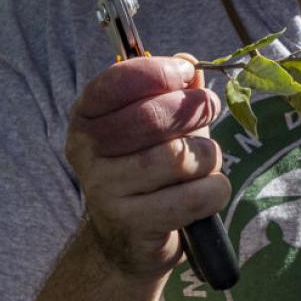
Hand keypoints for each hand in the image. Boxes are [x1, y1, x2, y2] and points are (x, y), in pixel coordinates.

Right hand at [65, 55, 227, 279]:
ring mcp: (104, 189)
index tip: (186, 73)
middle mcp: (86, 151)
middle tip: (210, 109)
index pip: (115, 83)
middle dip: (193, 109)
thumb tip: (190, 63)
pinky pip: (192, 197)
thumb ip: (173, 90)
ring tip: (205, 162)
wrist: (129, 238)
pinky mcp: (130, 223)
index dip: (156, 73)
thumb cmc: (150, 169)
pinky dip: (213, 191)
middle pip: (152, 117)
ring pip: (177, 158)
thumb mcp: (160, 125)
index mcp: (87, 117)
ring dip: (207, 156)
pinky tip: (207, 192)